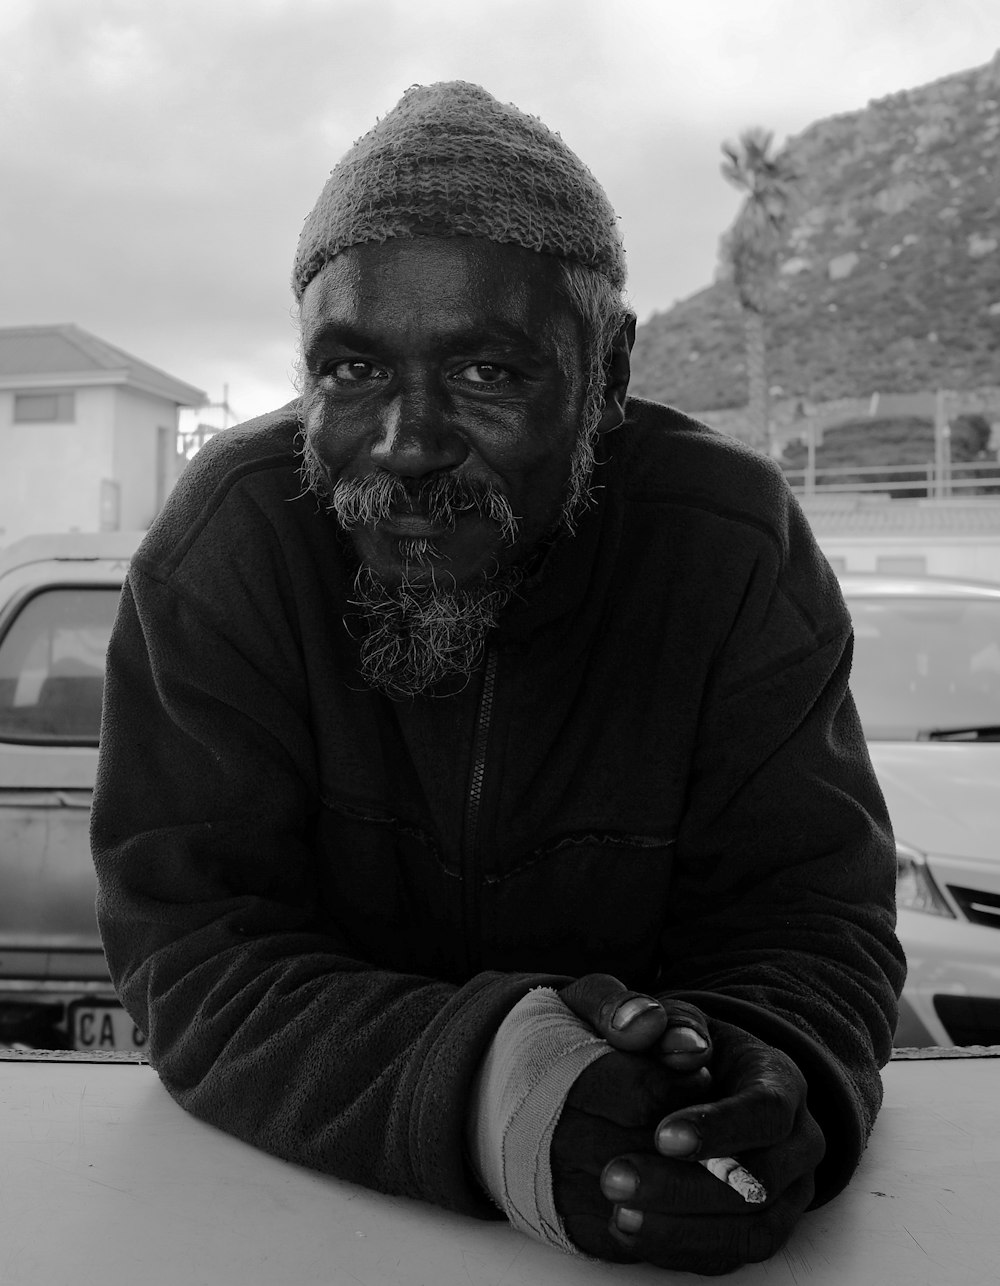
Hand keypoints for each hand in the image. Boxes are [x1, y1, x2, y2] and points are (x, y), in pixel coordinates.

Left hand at [553, 976, 825, 1273]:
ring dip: (681, 1228)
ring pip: (751, 1229)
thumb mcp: (672, 1015)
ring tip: (619, 1215)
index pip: (766, 1110)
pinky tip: (630, 1232)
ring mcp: (788, 1193)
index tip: (661, 1135)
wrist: (708, 1080)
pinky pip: (733, 1255)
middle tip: (615, 1177)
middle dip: (684, 1187)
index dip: (718, 1127)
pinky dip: (682, 1249)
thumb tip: (649, 1025)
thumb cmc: (688, 1045)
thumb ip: (657, 1015)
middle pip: (759, 1181)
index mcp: (781, 1081)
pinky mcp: (763, 1229)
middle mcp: (798, 1142)